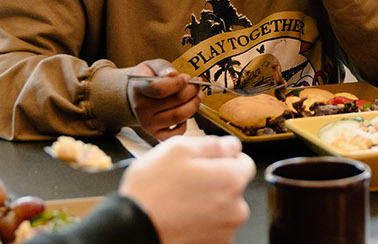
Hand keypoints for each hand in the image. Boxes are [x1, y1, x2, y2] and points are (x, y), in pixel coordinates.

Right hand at [119, 135, 254, 243]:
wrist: (133, 229)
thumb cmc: (151, 191)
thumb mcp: (178, 149)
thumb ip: (213, 144)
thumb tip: (232, 145)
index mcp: (231, 180)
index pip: (244, 162)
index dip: (224, 158)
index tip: (207, 163)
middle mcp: (236, 208)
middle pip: (233, 187)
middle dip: (215, 182)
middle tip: (186, 181)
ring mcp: (225, 231)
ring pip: (223, 208)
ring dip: (208, 203)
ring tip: (180, 201)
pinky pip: (213, 227)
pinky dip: (201, 222)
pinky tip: (181, 217)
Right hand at [127, 59, 201, 140]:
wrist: (132, 96)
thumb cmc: (146, 78)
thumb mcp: (151, 66)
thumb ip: (163, 67)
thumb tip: (174, 74)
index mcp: (139, 88)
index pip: (160, 89)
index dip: (178, 83)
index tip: (187, 77)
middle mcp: (142, 108)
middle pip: (175, 101)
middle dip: (192, 90)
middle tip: (197, 83)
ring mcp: (148, 123)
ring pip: (179, 116)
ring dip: (194, 105)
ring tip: (198, 95)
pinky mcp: (155, 133)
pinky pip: (176, 133)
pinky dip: (186, 124)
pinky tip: (185, 112)